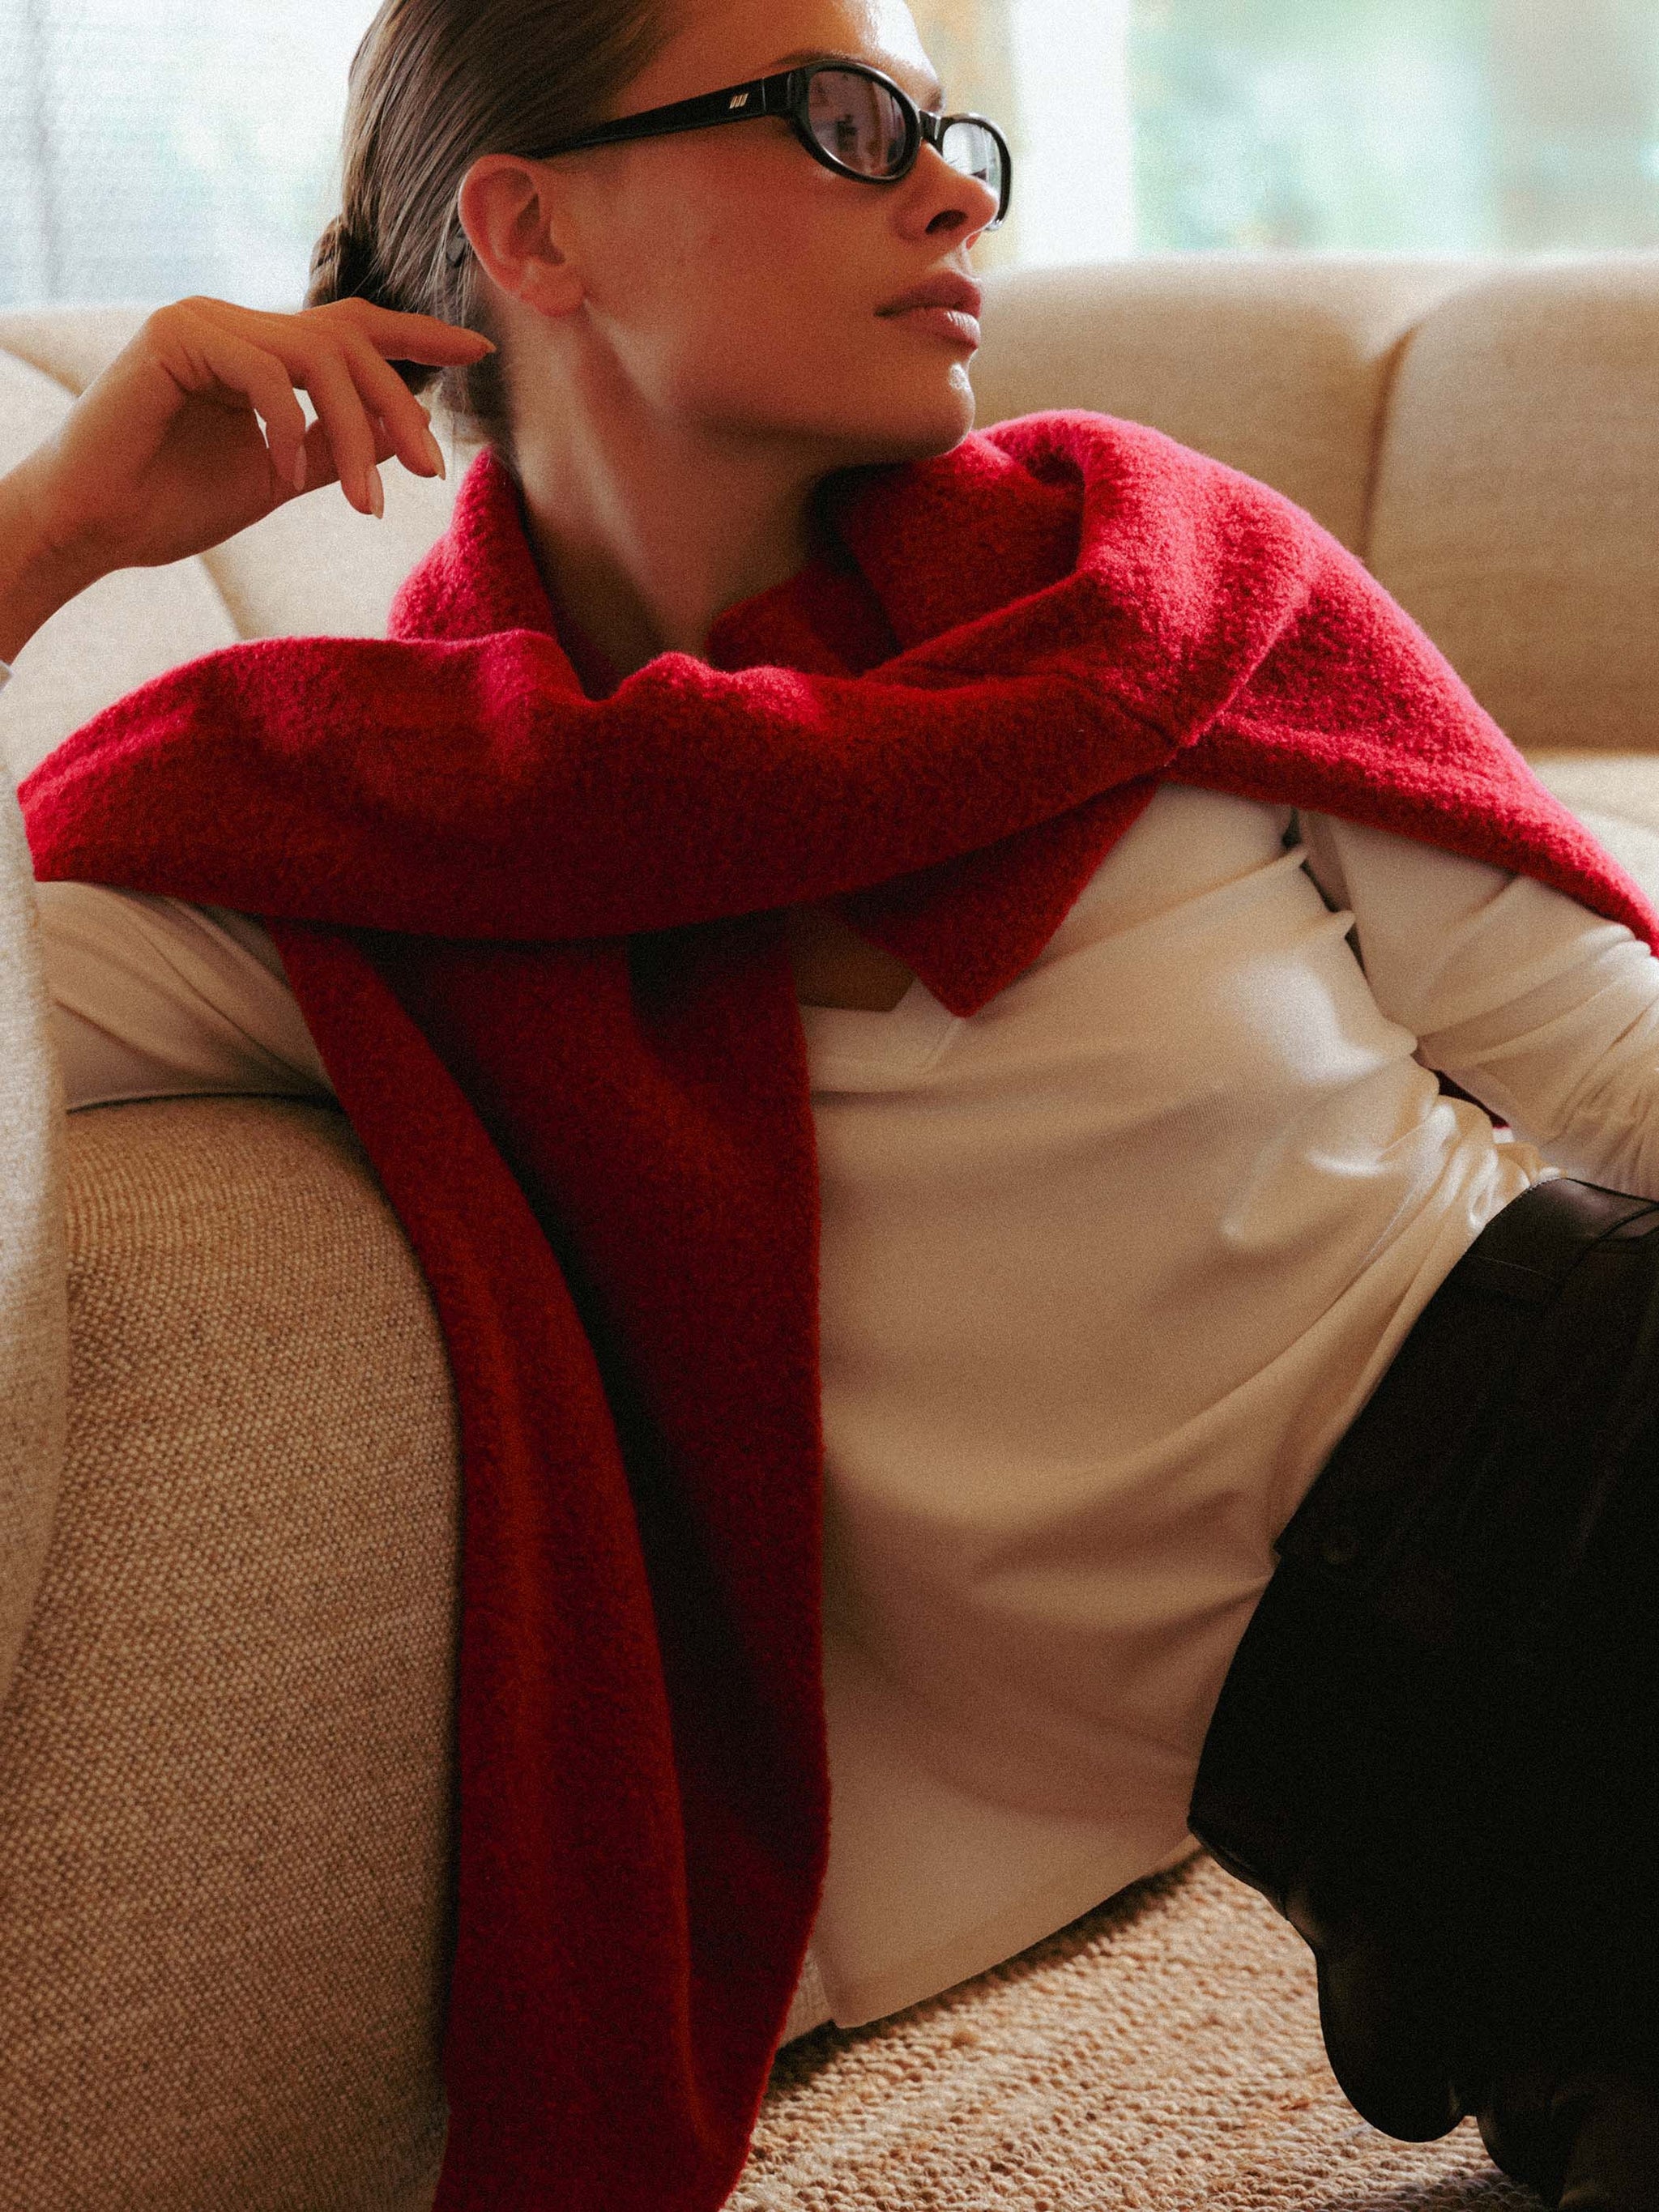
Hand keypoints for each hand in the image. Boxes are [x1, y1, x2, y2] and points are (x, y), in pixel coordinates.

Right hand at [14, 293, 495, 579]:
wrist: (93, 528)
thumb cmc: (171, 504)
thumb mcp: (280, 476)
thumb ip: (335, 446)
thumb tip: (399, 430)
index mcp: (260, 350)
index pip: (352, 328)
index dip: (418, 336)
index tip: (477, 351)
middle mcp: (234, 321)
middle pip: (349, 340)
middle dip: (400, 406)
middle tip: (429, 471)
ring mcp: (203, 320)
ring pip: (317, 356)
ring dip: (357, 431)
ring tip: (369, 503)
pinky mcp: (174, 335)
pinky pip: (265, 373)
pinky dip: (288, 429)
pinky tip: (282, 479)